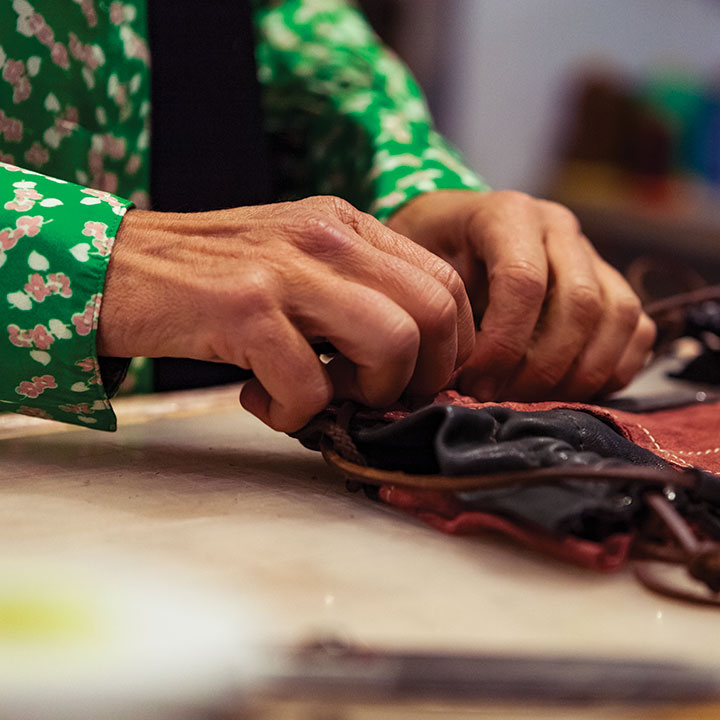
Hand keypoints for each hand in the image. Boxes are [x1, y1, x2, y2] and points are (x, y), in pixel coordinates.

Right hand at [98, 196, 473, 431]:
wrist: (111, 267)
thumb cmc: (210, 279)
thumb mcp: (296, 263)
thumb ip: (355, 296)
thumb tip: (413, 366)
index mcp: (348, 226)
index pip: (446, 283)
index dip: (449, 347)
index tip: (416, 381)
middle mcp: (327, 237)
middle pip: (437, 313)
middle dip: (421, 376)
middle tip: (373, 396)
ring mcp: (287, 269)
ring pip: (392, 342)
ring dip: (368, 393)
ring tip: (320, 395)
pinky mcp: (244, 308)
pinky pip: (310, 386)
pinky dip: (292, 412)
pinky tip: (259, 398)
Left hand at [387, 190, 655, 401]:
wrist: (448, 234)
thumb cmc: (427, 257)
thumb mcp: (416, 270)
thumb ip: (437, 312)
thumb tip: (455, 382)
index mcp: (509, 213)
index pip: (524, 281)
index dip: (503, 343)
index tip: (473, 381)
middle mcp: (559, 227)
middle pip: (579, 304)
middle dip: (542, 368)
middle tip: (502, 399)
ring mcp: (593, 254)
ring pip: (618, 317)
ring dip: (581, 374)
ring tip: (534, 400)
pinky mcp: (613, 285)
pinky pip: (637, 331)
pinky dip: (612, 371)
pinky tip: (569, 392)